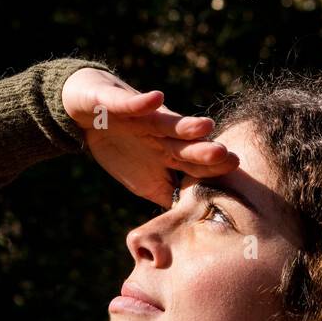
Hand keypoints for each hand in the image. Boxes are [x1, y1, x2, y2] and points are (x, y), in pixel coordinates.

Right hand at [61, 67, 238, 206]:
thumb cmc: (121, 147)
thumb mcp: (142, 179)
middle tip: (227, 156)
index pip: (195, 166)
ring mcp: (144, 118)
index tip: (233, 175)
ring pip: (168, 123)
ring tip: (205, 127)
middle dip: (206, 152)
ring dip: (186, 126)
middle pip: (188, 146)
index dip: (212, 171)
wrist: (88, 112)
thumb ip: (165, 195)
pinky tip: (156, 98)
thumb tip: (185, 223)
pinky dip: (142, 102)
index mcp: (169, 154)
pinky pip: (131, 103)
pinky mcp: (120, 101)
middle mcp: (163, 135)